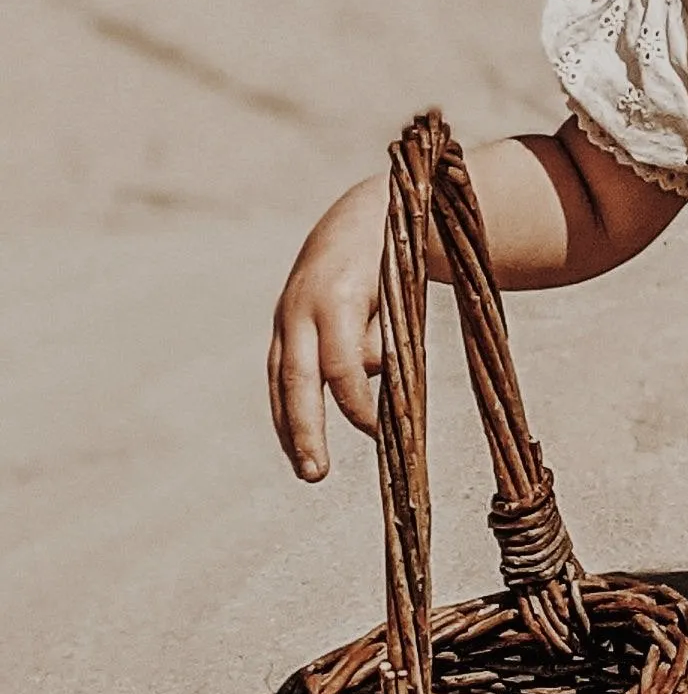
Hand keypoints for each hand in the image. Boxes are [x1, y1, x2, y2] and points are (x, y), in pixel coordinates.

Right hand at [268, 176, 388, 480]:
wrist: (361, 219)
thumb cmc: (393, 259)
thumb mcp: (401, 289)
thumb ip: (384, 335)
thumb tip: (362, 377)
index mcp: (336, 295)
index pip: (342, 362)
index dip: (356, 401)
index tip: (378, 432)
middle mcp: (300, 306)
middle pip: (297, 379)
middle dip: (306, 429)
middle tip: (316, 474)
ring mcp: (286, 316)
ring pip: (281, 381)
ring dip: (291, 428)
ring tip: (308, 470)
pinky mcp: (283, 326)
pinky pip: (282, 374)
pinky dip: (288, 409)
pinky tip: (298, 444)